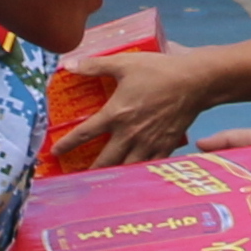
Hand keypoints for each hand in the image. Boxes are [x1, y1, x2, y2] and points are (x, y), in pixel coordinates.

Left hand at [66, 46, 244, 167]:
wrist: (195, 82)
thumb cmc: (159, 71)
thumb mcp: (124, 63)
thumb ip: (95, 65)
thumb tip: (69, 65)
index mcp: (116, 114)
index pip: (84, 134)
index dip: (67, 144)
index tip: (54, 153)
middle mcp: (130, 134)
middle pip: (105, 160)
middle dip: (89, 172)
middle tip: (77, 181)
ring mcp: (149, 143)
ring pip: (126, 169)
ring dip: (113, 178)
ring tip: (103, 187)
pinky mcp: (165, 146)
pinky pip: (149, 167)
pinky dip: (139, 175)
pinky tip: (133, 180)